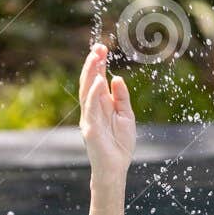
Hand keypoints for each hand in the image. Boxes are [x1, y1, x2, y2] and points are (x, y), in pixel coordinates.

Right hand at [78, 42, 135, 181]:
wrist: (116, 167)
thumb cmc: (120, 144)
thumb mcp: (126, 116)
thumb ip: (122, 98)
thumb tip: (118, 78)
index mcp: (101, 104)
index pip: (97, 80)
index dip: (99, 64)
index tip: (103, 48)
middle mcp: (92, 108)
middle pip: (90, 81)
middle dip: (94, 63)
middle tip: (99, 46)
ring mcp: (89, 117)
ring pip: (87, 90)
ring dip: (91, 73)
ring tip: (96, 57)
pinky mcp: (89, 128)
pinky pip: (90, 108)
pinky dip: (93, 94)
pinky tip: (98, 81)